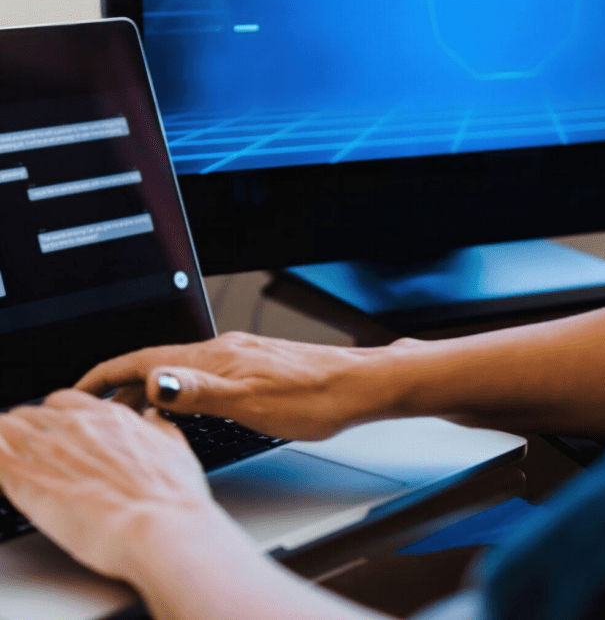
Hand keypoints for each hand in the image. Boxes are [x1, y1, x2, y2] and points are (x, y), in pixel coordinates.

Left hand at [0, 391, 219, 581]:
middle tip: (26, 449)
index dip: (55, 416)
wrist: (160, 526)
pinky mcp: (26, 484)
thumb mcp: (176, 448)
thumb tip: (153, 417)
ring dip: (3, 441)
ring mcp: (49, 452)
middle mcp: (76, 427)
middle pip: (30, 413)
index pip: (64, 400)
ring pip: (5, 430)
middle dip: (25, 428)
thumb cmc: (172, 496)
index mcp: (109, 417)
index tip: (54, 430)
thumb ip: (158, 428)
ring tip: (4, 455)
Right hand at [76, 331, 401, 440]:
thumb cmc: (315, 397)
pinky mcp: (258, 368)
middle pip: (160, 363)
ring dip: (154, 390)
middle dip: (125, 385)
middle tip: (99, 412)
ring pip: (183, 370)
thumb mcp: (251, 402)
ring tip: (136, 416)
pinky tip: (190, 409)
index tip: (81, 388)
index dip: (109, 373)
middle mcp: (226, 350)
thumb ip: (199, 392)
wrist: (360, 386)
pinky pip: (205, 375)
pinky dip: (183, 391)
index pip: (146, 358)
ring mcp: (243, 357)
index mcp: (217, 357)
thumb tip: (153, 382)